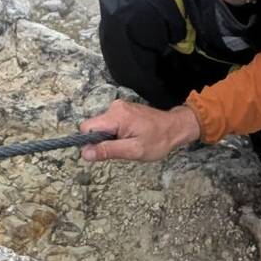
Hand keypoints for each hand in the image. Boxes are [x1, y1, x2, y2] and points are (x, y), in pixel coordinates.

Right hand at [79, 100, 201, 162]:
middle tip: (122, 148)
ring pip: (102, 127)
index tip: (104, 152)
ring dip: (111, 138)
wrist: (175, 128)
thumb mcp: (133, 150)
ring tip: (129, 143)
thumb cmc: (158, 140)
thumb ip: (108, 150)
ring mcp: (119, 107)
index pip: (87, 127)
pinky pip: (111, 124)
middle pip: (94, 127)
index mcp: (116, 115)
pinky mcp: (123, 110)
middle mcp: (115, 107)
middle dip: (103, 141)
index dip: (90, 142)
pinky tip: (131, 137)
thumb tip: (85, 153)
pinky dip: (117, 133)